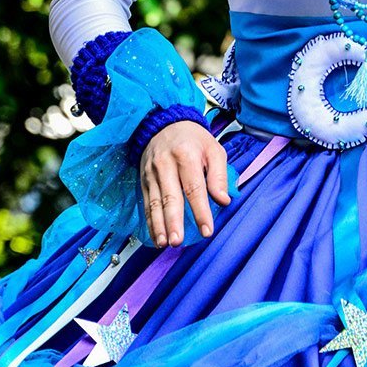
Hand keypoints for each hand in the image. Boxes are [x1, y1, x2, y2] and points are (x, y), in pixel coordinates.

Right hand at [139, 121, 230, 247]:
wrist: (164, 123)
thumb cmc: (193, 140)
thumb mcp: (213, 149)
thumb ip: (219, 175)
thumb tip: (223, 200)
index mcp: (186, 155)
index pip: (194, 187)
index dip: (200, 211)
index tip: (207, 230)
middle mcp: (166, 164)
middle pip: (170, 196)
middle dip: (173, 221)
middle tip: (177, 242)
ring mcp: (152, 172)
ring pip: (155, 202)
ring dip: (159, 225)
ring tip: (164, 243)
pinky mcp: (144, 179)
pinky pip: (146, 203)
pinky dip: (150, 222)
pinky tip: (156, 236)